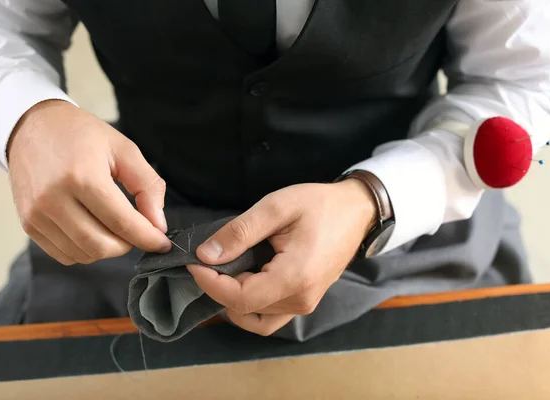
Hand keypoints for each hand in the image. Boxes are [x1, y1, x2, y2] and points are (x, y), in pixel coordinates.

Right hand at [8, 100, 170, 265]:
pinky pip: (64, 255)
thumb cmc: (81, 135)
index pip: (121, 222)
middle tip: (137, 231)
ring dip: (108, 249)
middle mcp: (54, 199)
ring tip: (115, 227)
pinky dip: (86, 251)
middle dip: (128, 245)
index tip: (162, 244)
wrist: (32, 126)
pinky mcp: (28, 224)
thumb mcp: (124, 149)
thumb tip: (158, 224)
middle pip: (102, 246)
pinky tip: (93, 230)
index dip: (147, 239)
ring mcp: (37, 214)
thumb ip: (148, 186)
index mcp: (82, 176)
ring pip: (84, 255)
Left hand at [187, 180, 376, 335]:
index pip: (240, 297)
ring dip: (232, 300)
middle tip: (206, 260)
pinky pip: (269, 316)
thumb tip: (206, 255)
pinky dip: (249, 305)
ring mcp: (305, 304)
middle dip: (218, 287)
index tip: (193, 261)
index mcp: (295, 277)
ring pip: (255, 318)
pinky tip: (242, 279)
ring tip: (223, 270)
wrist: (356, 212)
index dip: (210, 283)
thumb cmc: (319, 205)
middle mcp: (301, 299)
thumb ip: (239, 232)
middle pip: (244, 309)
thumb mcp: (276, 207)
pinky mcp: (305, 301)